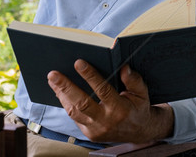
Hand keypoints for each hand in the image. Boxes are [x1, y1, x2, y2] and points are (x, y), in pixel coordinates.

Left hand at [47, 59, 173, 142]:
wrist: (139, 132)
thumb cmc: (139, 107)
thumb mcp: (142, 93)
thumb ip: (134, 80)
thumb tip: (124, 68)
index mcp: (120, 109)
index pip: (102, 90)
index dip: (90, 76)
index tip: (79, 63)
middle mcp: (106, 121)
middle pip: (82, 103)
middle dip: (66, 87)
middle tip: (53, 74)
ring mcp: (95, 129)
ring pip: (73, 111)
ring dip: (61, 94)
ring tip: (53, 80)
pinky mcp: (89, 133)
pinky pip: (74, 117)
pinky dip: (66, 103)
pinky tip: (60, 91)